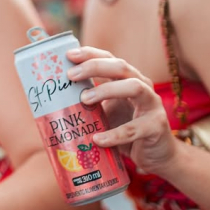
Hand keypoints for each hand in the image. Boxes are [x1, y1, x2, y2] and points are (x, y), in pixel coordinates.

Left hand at [66, 46, 178, 174]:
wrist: (157, 156)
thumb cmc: (127, 130)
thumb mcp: (107, 113)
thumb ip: (90, 103)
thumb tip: (52, 101)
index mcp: (128, 79)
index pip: (110, 59)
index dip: (90, 54)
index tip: (69, 55)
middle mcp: (143, 86)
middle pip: (121, 67)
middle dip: (94, 67)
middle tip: (71, 76)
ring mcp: (152, 104)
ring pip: (133, 87)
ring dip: (107, 91)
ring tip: (84, 100)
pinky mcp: (156, 126)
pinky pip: (134, 128)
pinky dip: (114, 134)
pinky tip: (98, 139)